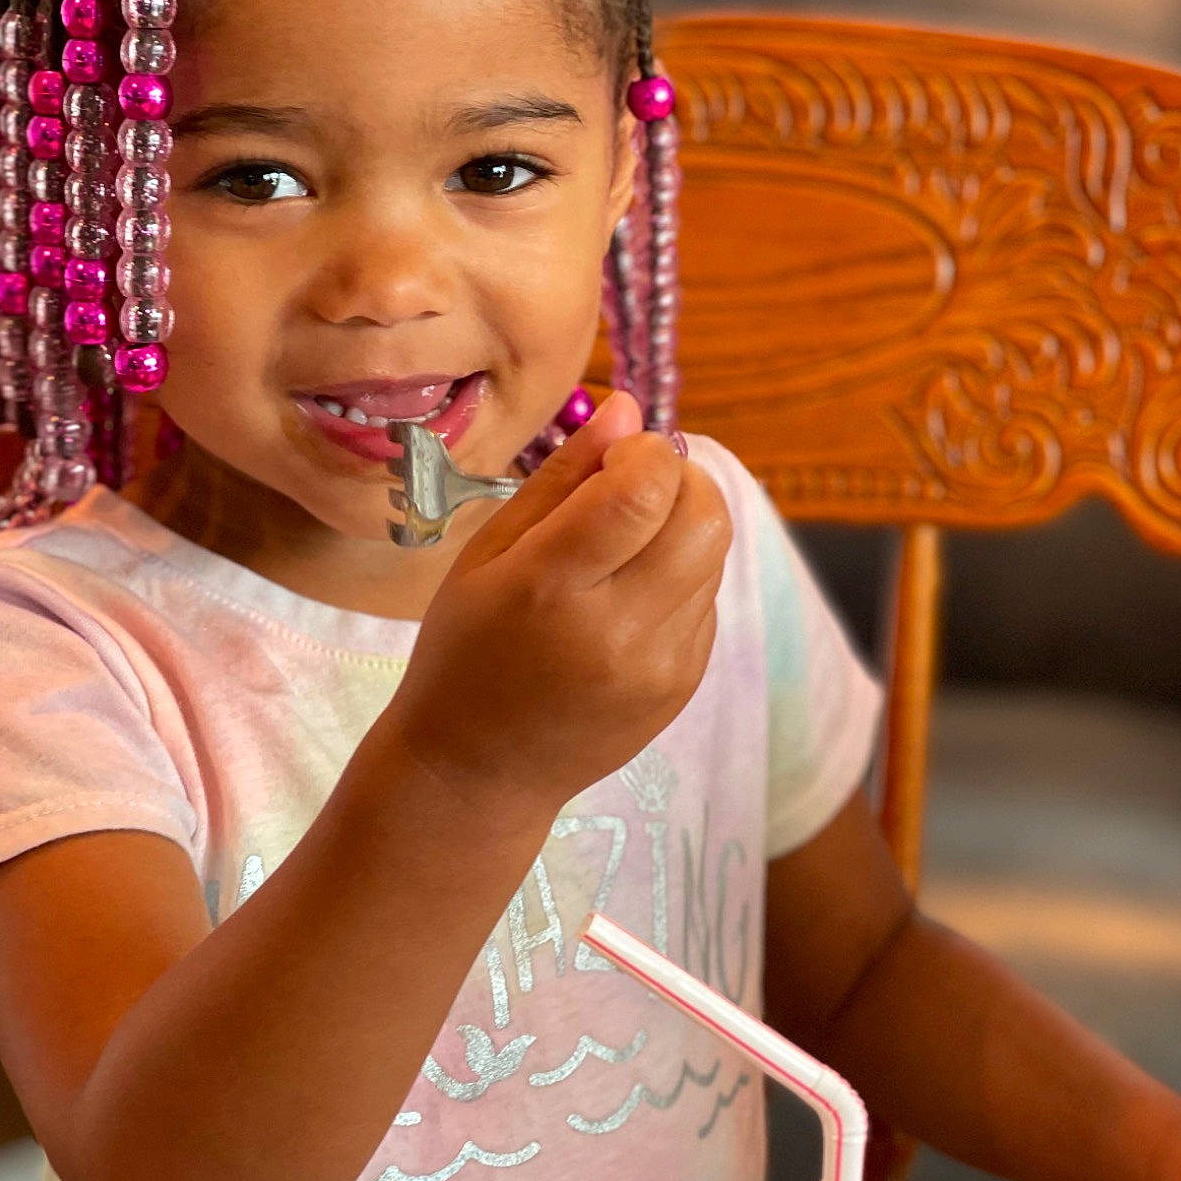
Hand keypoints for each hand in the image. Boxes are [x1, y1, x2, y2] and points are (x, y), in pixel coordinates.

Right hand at [387, 391, 731, 815]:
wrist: (479, 772)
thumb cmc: (466, 650)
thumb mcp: (488, 553)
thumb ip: (563, 477)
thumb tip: (629, 409)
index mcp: (552, 589)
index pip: (645, 490)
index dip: (645, 453)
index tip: (615, 459)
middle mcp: (618, 632)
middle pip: (704, 517)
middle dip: (680, 480)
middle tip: (633, 489)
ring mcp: (661, 666)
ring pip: (715, 553)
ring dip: (682, 526)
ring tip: (624, 547)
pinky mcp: (685, 685)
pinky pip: (706, 598)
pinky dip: (680, 576)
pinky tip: (627, 597)